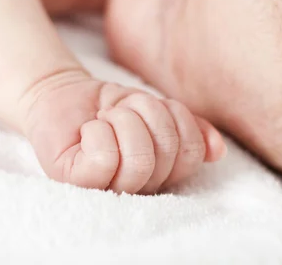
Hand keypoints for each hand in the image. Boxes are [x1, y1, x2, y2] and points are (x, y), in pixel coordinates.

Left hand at [22, 70, 226, 193]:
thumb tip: (216, 151)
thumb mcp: (156, 109)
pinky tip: (89, 129)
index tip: (149, 109)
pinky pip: (105, 159)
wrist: (65, 93)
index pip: (191, 152)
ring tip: (105, 118)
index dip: (175, 118)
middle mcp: (138, 187)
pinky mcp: (78, 182)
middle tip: (122, 111)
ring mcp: (107, 188)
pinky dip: (99, 130)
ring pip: (139, 158)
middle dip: (145, 113)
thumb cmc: (110, 106)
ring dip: (122, 120)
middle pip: (167, 153)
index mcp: (162, 172)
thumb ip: (190, 128)